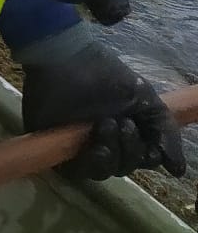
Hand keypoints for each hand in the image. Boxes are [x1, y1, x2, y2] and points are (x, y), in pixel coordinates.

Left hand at [19, 25, 186, 180]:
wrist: (67, 59)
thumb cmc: (105, 75)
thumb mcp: (146, 100)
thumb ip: (165, 133)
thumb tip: (176, 170)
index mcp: (124, 132)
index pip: (143, 159)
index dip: (147, 153)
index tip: (142, 129)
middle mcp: (102, 142)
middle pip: (123, 167)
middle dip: (129, 150)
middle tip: (122, 122)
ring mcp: (79, 147)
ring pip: (103, 172)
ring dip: (112, 154)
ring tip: (106, 124)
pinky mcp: (56, 148)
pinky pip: (77, 172)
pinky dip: (91, 162)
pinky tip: (94, 144)